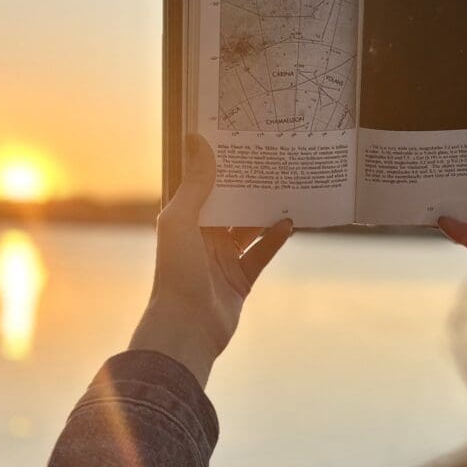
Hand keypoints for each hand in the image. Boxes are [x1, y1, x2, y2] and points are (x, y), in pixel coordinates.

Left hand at [129, 134, 292, 386]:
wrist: (187, 327)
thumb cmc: (177, 272)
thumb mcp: (181, 221)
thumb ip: (195, 184)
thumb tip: (198, 139)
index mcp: (184, 221)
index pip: (202, 186)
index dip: (218, 165)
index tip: (238, 141)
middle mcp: (202, 237)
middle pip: (229, 205)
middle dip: (247, 186)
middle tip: (270, 160)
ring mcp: (222, 259)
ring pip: (248, 228)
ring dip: (264, 211)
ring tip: (286, 188)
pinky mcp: (240, 279)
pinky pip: (261, 254)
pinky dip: (274, 239)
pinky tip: (289, 223)